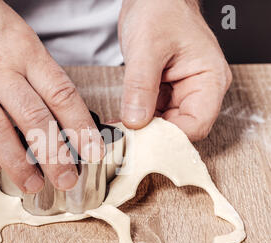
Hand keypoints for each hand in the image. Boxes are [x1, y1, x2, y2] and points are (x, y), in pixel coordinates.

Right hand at [0, 0, 103, 192]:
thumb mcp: (18, 37)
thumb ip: (37, 74)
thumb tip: (59, 115)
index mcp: (24, 52)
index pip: (61, 94)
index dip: (81, 126)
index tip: (94, 151)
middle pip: (33, 119)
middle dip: (54, 155)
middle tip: (67, 180)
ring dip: (17, 165)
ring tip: (33, 184)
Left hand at [118, 0, 231, 140]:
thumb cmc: (160, 10)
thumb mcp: (147, 48)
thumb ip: (141, 87)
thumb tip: (135, 121)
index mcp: (209, 80)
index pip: (196, 124)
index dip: (169, 137)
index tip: (142, 141)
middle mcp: (199, 90)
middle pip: (180, 129)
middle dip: (153, 136)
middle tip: (127, 139)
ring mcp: (181, 92)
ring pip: (165, 125)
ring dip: (143, 130)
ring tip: (122, 131)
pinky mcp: (165, 92)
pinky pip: (153, 114)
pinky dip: (139, 120)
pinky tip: (123, 121)